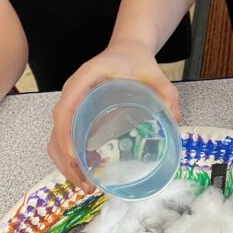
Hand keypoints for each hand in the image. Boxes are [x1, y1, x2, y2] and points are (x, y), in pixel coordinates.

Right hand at [48, 41, 180, 192]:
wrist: (127, 49)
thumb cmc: (134, 59)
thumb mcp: (152, 72)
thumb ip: (165, 91)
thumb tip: (175, 117)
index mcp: (84, 79)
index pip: (64, 110)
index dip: (66, 137)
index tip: (76, 159)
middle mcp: (72, 92)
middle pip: (56, 131)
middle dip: (66, 161)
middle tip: (87, 183)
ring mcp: (71, 102)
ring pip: (56, 138)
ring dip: (66, 163)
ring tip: (87, 184)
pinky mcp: (76, 111)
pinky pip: (65, 136)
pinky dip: (70, 156)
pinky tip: (88, 168)